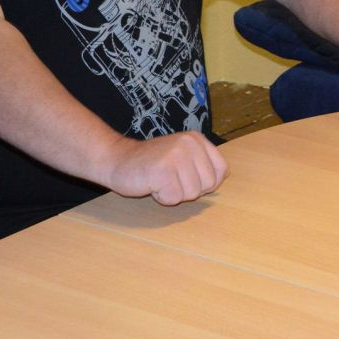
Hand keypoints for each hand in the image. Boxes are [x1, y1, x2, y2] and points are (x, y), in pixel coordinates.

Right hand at [104, 131, 228, 204]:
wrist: (116, 160)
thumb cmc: (151, 164)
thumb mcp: (182, 156)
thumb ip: (202, 164)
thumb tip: (222, 178)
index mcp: (197, 139)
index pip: (221, 170)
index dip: (206, 183)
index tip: (187, 179)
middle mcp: (189, 143)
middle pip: (208, 184)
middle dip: (189, 190)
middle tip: (169, 179)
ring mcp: (176, 155)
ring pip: (192, 193)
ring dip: (174, 193)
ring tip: (160, 180)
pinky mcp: (162, 170)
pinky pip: (174, 198)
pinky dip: (161, 197)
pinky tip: (151, 184)